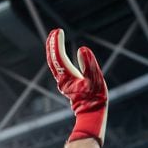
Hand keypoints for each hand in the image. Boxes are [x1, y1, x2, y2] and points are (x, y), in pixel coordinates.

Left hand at [46, 28, 107, 144]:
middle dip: (52, 45)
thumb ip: (89, 65)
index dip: (57, 43)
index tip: (58, 31)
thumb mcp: (95, 80)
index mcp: (68, 77)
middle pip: (53, 59)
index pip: (59, 57)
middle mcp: (62, 80)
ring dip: (54, 51)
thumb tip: (81, 49)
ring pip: (54, 64)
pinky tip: (60, 55)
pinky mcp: (68, 86)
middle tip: (54, 32)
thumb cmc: (95, 99)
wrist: (92, 116)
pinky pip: (59, 69)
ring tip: (55, 38)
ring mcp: (64, 83)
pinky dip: (58, 58)